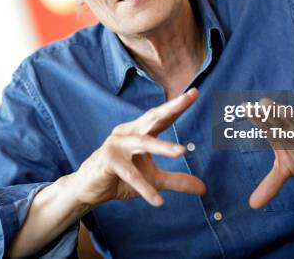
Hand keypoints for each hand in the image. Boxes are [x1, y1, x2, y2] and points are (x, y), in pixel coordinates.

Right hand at [71, 88, 206, 208]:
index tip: (194, 92)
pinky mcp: (107, 160)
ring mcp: (116, 144)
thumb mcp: (154, 180)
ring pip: (143, 143)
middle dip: (171, 107)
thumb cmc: (120, 179)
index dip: (177, 106)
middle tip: (188, 98)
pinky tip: (158, 200)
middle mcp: (128, 133)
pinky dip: (144, 187)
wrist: (89, 191)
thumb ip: (177, 181)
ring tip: (182, 152)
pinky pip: (130, 174)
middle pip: (152, 118)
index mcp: (139, 132)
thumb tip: (203, 188)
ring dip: (163, 147)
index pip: (161, 117)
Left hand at [248, 98, 293, 208]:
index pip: (264, 123)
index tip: (244, 107)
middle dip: (271, 111)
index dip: (255, 116)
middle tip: (262, 104)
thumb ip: (270, 184)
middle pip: (279, 117)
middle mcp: (292, 126)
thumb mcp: (286, 169)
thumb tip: (252, 205)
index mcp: (279, 133)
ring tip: (285, 111)